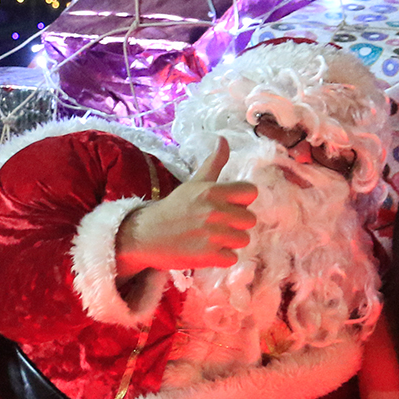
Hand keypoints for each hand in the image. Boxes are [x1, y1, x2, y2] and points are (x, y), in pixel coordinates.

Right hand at [114, 139, 256, 273]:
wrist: (147, 235)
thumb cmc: (175, 208)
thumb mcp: (194, 183)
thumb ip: (214, 163)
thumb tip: (223, 139)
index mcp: (213, 190)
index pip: (251, 192)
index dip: (242, 200)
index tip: (229, 205)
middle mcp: (215, 211)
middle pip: (250, 219)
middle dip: (237, 224)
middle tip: (218, 224)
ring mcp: (213, 235)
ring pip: (243, 240)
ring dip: (230, 241)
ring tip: (212, 238)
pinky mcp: (209, 256)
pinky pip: (232, 258)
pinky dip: (221, 258)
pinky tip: (207, 251)